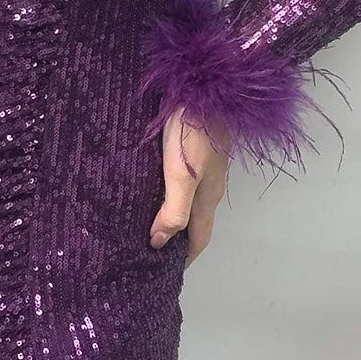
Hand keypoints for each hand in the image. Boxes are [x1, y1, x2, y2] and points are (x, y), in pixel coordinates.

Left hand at [149, 107, 230, 266]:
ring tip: (150, 222)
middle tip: (153, 249)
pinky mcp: (197, 149)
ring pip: (191, 200)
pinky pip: (185, 181)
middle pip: (196, 221)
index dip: (187, 257)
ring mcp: (206, 166)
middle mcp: (210, 185)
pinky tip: (154, 187)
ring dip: (175, 215)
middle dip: (180, 239)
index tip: (168, 271)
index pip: (200, 238)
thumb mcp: (182, 175)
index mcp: (208, 196)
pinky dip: (171, 193)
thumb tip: (159, 243)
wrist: (207, 88)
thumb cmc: (193, 133)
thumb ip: (174, 209)